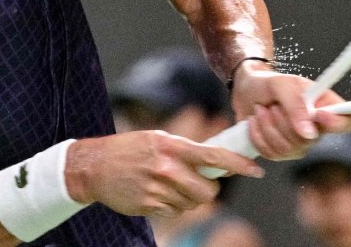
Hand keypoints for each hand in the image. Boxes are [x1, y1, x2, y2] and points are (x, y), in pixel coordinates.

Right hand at [64, 131, 263, 217]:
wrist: (94, 166)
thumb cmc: (129, 149)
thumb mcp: (157, 138)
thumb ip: (185, 149)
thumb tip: (216, 160)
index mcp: (171, 145)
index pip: (213, 156)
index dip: (238, 164)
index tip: (256, 171)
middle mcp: (166, 167)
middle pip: (207, 190)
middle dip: (207, 189)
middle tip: (197, 182)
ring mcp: (157, 189)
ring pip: (191, 203)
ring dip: (187, 198)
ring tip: (169, 185)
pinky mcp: (149, 206)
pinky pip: (174, 212)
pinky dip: (172, 206)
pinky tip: (157, 193)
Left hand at [230, 63, 350, 159]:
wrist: (246, 91)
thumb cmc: (268, 84)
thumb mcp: (281, 84)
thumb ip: (296, 105)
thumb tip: (309, 133)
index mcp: (325, 106)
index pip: (349, 122)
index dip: (338, 123)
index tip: (318, 114)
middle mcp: (316, 129)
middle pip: (310, 140)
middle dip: (284, 120)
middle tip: (274, 103)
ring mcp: (299, 144)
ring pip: (287, 148)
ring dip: (267, 125)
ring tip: (263, 109)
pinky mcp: (280, 153)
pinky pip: (271, 153)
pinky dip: (257, 135)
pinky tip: (256, 121)